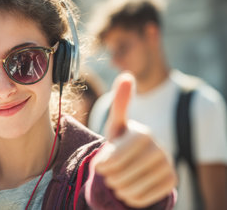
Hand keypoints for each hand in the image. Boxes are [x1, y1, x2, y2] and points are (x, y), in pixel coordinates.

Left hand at [92, 73, 176, 207]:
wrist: (138, 164)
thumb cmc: (122, 143)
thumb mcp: (116, 125)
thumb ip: (120, 103)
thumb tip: (126, 74)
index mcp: (143, 133)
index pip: (116, 156)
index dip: (104, 164)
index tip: (98, 166)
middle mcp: (160, 148)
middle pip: (121, 174)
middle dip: (109, 177)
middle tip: (109, 173)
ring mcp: (168, 166)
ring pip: (130, 189)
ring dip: (117, 188)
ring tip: (117, 180)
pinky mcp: (171, 183)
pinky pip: (141, 199)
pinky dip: (129, 198)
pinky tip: (129, 189)